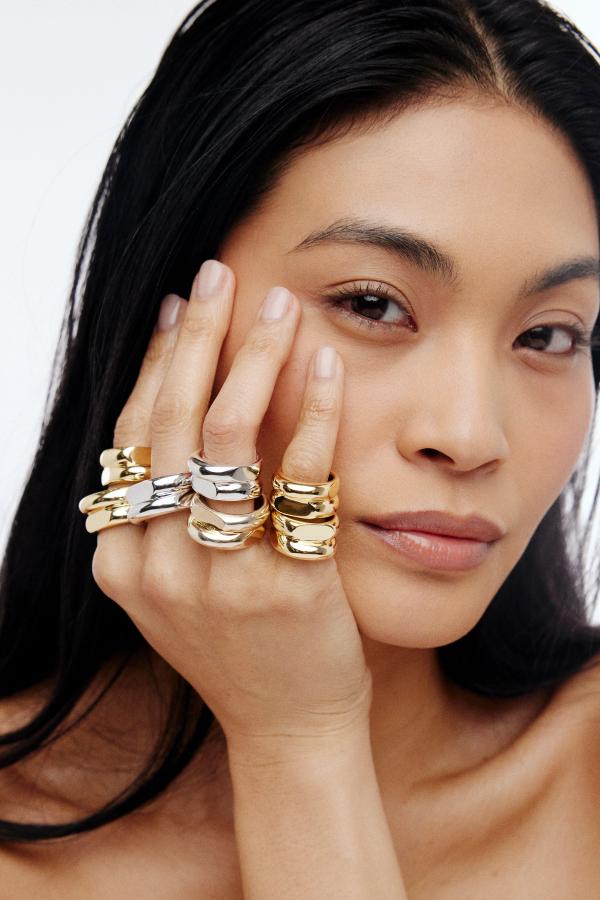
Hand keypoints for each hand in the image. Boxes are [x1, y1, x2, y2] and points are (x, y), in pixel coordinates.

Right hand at [91, 261, 371, 754]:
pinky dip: (312, 412)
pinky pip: (296, 477)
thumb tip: (176, 413)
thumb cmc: (240, 648)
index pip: (131, 436)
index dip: (155, 364)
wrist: (288, 728)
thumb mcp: (180, 584)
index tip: (180, 309)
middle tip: (219, 274)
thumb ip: (165, 514)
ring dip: (251, 359)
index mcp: (121, 561)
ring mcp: (216, 578)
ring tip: (277, 304)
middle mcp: (156, 565)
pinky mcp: (284, 585)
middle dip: (196, 337)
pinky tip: (327, 363)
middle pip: (168, 422)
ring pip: (223, 438)